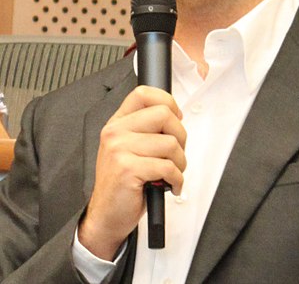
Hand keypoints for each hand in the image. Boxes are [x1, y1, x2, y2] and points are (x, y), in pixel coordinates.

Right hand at [78, 85, 186, 259]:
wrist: (106, 216)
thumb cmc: (123, 183)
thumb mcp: (129, 148)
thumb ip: (146, 129)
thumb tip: (176, 115)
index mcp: (117, 123)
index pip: (144, 94)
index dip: (168, 102)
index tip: (176, 117)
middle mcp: (115, 132)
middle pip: (164, 115)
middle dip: (180, 136)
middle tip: (176, 153)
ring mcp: (119, 150)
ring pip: (170, 143)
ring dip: (180, 162)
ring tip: (172, 173)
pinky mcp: (127, 169)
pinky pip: (168, 167)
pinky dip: (177, 179)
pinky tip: (171, 186)